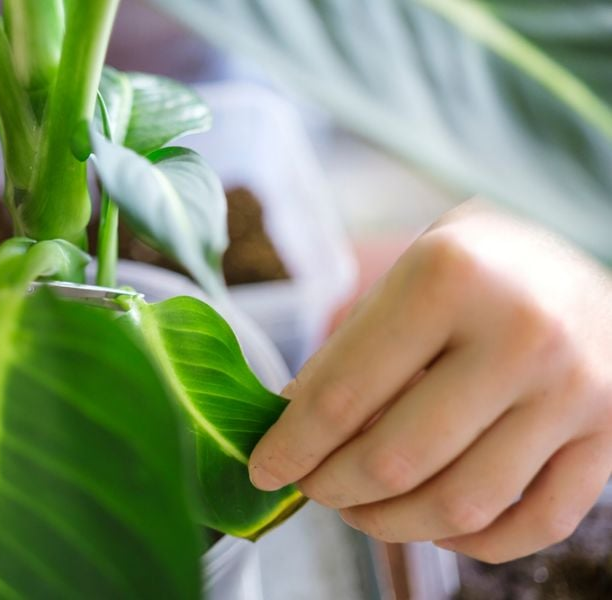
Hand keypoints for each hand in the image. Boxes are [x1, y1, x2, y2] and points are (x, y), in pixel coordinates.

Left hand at [249, 201, 611, 562]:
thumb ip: (347, 353)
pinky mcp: (610, 434)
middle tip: (310, 488)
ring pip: (461, 506)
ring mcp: (574, 390)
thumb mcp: (400, 277)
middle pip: (397, 460)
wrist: (575, 261)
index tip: (263, 471)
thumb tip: (291, 432)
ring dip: (391, 524)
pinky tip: (434, 523)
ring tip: (360, 509)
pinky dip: (473, 543)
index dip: (291, 448)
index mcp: (448, 280)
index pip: (343, 396)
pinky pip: (535, 524)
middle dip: (333, 490)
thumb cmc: (472, 269)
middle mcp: (520, 334)